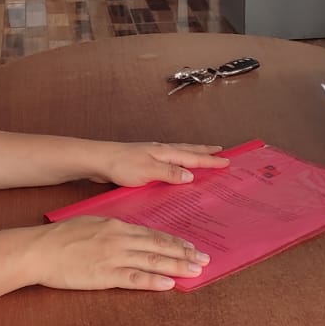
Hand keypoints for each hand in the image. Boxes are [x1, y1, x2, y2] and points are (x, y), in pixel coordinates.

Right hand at [28, 217, 210, 290]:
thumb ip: (112, 229)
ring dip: (177, 266)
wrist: (40, 249)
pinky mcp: (104, 275)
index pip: (152, 234)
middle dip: (184, 253)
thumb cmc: (61, 237)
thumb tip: (128, 234)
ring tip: (196, 270)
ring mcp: (113, 257)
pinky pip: (134, 279)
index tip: (191, 246)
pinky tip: (168, 284)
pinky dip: (153, 282)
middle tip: (204, 259)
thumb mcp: (91, 223)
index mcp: (117, 226)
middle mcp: (120, 239)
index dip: (174, 242)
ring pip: (152, 261)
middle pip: (159, 247)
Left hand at [92, 141, 229, 186]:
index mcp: (165, 153)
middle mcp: (161, 151)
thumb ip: (170, 173)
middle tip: (221, 151)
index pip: (193, 157)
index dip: (210, 160)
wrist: (98, 160)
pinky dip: (180, 160)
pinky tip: (177, 166)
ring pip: (179, 152)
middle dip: (205, 151)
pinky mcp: (144, 161)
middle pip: (189, 150)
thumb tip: (192, 175)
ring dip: (193, 153)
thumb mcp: (148, 171)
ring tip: (204, 153)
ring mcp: (153, 155)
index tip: (227, 161)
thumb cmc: (121, 165)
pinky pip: (169, 160)